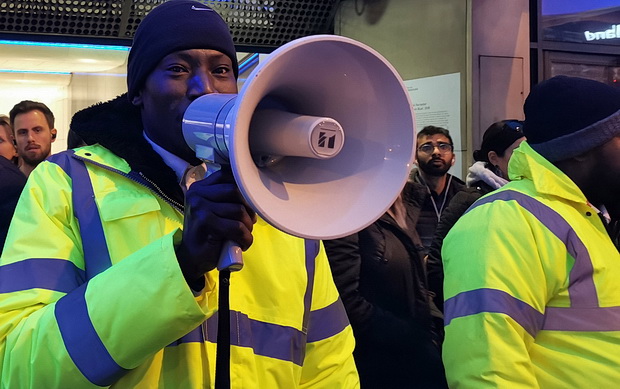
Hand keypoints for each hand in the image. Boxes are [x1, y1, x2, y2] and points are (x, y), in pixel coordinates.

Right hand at [175, 166, 256, 285]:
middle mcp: (197, 193)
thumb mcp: (214, 210)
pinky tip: (242, 244)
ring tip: (244, 235)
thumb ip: (225, 198)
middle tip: (249, 222)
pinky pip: (236, 227)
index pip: (228, 175)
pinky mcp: (205, 222)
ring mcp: (200, 206)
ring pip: (239, 210)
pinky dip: (245, 238)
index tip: (248, 205)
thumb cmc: (207, 234)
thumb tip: (252, 191)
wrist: (191, 258)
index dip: (244, 189)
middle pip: (236, 190)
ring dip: (248, 226)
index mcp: (200, 187)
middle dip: (249, 208)